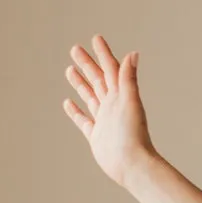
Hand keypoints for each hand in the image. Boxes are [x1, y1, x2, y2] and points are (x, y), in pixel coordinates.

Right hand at [61, 35, 153, 183]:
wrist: (131, 164)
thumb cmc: (133, 135)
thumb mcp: (130, 102)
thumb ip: (128, 78)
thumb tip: (133, 53)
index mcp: (121, 96)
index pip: (111, 69)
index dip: (103, 54)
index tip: (95, 38)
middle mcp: (112, 106)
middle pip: (98, 79)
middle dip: (87, 64)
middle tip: (75, 49)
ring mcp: (104, 120)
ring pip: (90, 96)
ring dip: (80, 83)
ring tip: (69, 69)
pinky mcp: (96, 135)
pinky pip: (83, 120)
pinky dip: (75, 111)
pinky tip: (68, 103)